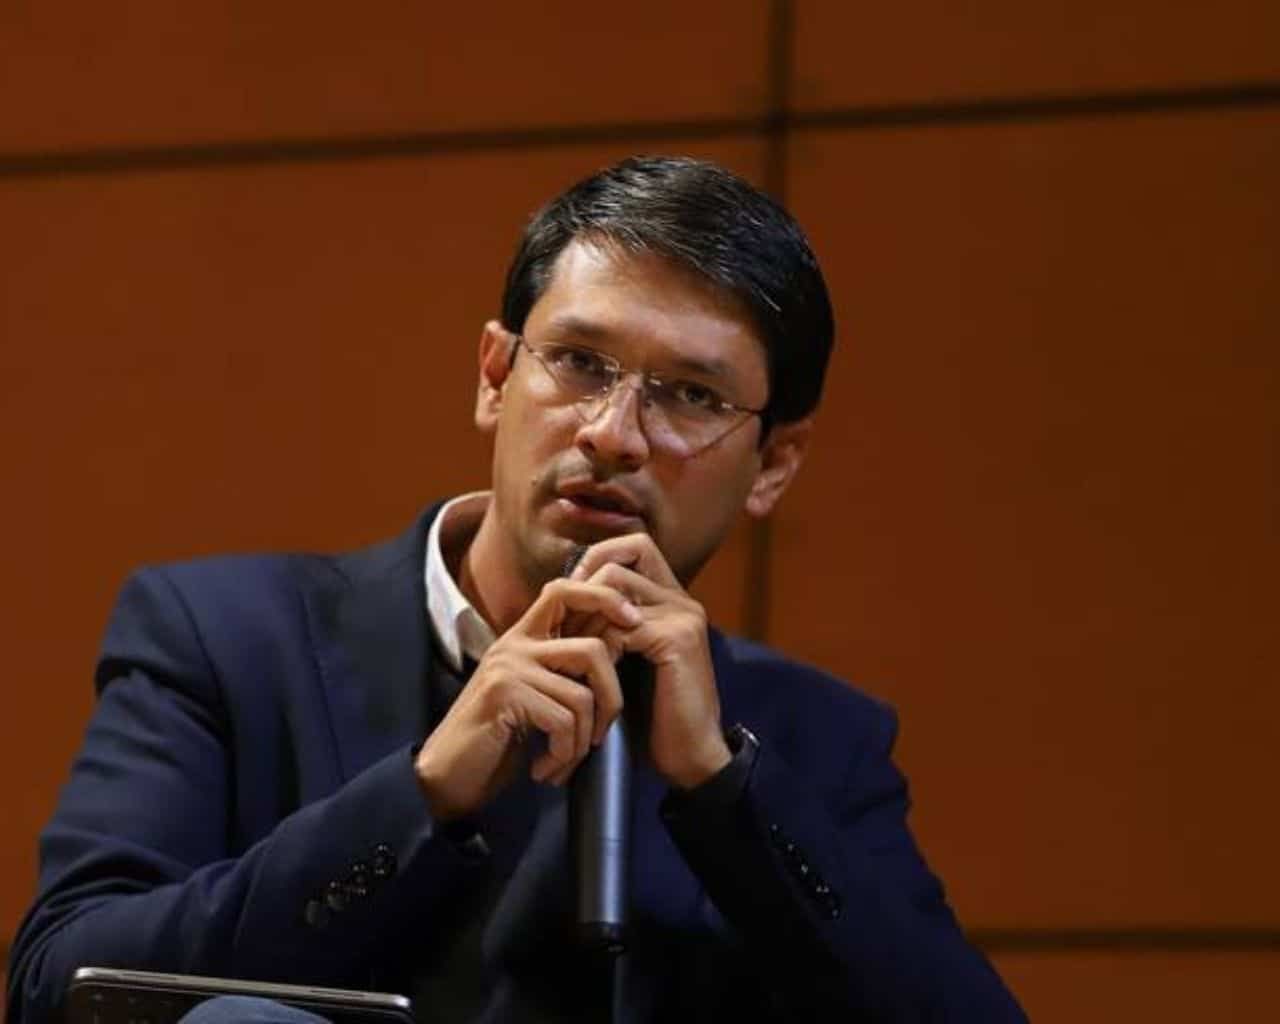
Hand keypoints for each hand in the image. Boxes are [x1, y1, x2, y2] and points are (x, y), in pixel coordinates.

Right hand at [414, 579, 639, 820]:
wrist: (446, 777)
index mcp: (523, 637)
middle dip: (611, 700)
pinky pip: (563, 720)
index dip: (605, 598)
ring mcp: (508, 667)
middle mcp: (515, 644)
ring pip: (582, 695)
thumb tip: (620, 645)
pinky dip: (563, 754)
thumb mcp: (536, 695)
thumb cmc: (498, 740)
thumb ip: (565, 669)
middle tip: (600, 736)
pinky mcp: (504, 694)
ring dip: (582, 741)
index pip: (566, 590)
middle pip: (593, 650)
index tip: (634, 623)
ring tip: (563, 761)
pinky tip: (543, 769)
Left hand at [570, 535, 731, 789]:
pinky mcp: (678, 639)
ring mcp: (683, 616)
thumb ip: (608, 623)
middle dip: (585, 585)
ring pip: (616, 587)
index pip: (634, 546)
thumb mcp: (625, 657)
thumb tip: (565, 592)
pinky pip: (621, 626)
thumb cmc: (652, 713)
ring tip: (572, 650)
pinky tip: (592, 674)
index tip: (570, 595)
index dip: (597, 559)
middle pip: (622, 557)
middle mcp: (681, 599)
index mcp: (671, 599)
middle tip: (564, 623)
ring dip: (586, 617)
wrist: (689, 755)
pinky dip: (599, 647)